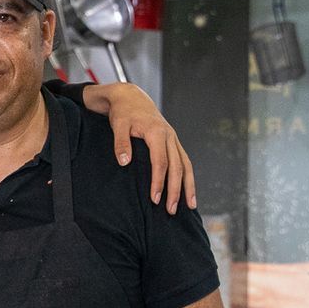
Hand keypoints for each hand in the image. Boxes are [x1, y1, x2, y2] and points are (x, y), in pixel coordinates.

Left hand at [82, 82, 196, 212]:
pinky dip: (188, 178)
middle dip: (175, 190)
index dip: (158, 182)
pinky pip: (185, 162)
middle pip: (177, 167)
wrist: (131, 97)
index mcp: (157, 132)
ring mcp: (174, 139)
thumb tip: (124, 162)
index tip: (155, 199)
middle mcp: (170, 136)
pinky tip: (188, 192)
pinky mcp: (174, 142)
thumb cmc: (123, 112)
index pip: (160, 162)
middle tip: (170, 210)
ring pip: (186, 165)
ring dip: (188, 187)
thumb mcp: (118, 125)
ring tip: (190, 207)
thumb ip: (121, 143)